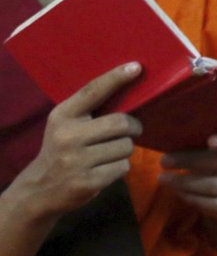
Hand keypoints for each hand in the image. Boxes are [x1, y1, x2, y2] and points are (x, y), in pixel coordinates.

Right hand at [9, 63, 142, 219]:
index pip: (93, 91)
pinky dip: (120, 167)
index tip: (136, 67)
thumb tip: (130, 97)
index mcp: (63, 115)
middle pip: (121, 123)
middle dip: (134, 127)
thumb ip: (88, 113)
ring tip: (109, 154)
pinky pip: (123, 167)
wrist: (40, 188)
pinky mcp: (89, 181)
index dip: (116, 78)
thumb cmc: (61, 151)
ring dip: (125, 150)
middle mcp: (68, 135)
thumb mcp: (65, 126)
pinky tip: (105, 169)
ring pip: (126, 147)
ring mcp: (78, 160)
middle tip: (132, 130)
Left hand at [158, 129, 216, 255]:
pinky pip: (215, 204)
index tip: (209, 142)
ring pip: (215, 186)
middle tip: (164, 161)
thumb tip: (173, 137)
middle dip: (189, 161)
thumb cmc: (216, 163)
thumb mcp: (213, 149)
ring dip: (185, 183)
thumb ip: (201, 141)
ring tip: (164, 179)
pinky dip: (195, 199)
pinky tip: (180, 193)